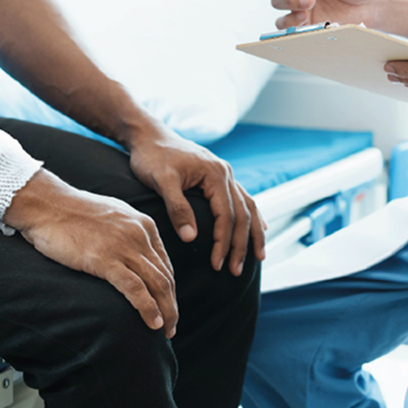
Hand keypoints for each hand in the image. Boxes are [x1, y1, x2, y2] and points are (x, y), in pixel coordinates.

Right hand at [4, 169, 178, 336]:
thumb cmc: (72, 211)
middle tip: (171, 326)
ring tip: (165, 331)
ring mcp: (123, 246)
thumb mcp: (111, 215)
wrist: (46, 203)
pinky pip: (135, 288)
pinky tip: (152, 323)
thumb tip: (132, 252)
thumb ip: (127, 231)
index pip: (165, 263)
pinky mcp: (104, 259)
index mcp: (143, 224)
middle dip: (171, 305)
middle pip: (165, 276)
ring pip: (157, 285)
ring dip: (166, 312)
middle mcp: (139, 234)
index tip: (167, 306)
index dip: (169, 289)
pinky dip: (148, 308)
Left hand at [127, 125, 266, 276]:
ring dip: (254, 233)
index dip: (223, 242)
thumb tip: (191, 238)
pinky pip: (242, 198)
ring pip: (248, 206)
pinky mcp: (217, 176)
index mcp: (215, 174)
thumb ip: (177, 207)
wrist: (148, 136)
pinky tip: (258, 228)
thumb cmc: (151, 157)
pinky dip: (252, 215)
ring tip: (259, 257)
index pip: (226, 216)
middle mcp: (225, 173)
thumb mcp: (161, 181)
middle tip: (235, 272)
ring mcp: (224, 174)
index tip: (217, 264)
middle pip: (242, 215)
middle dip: (240, 245)